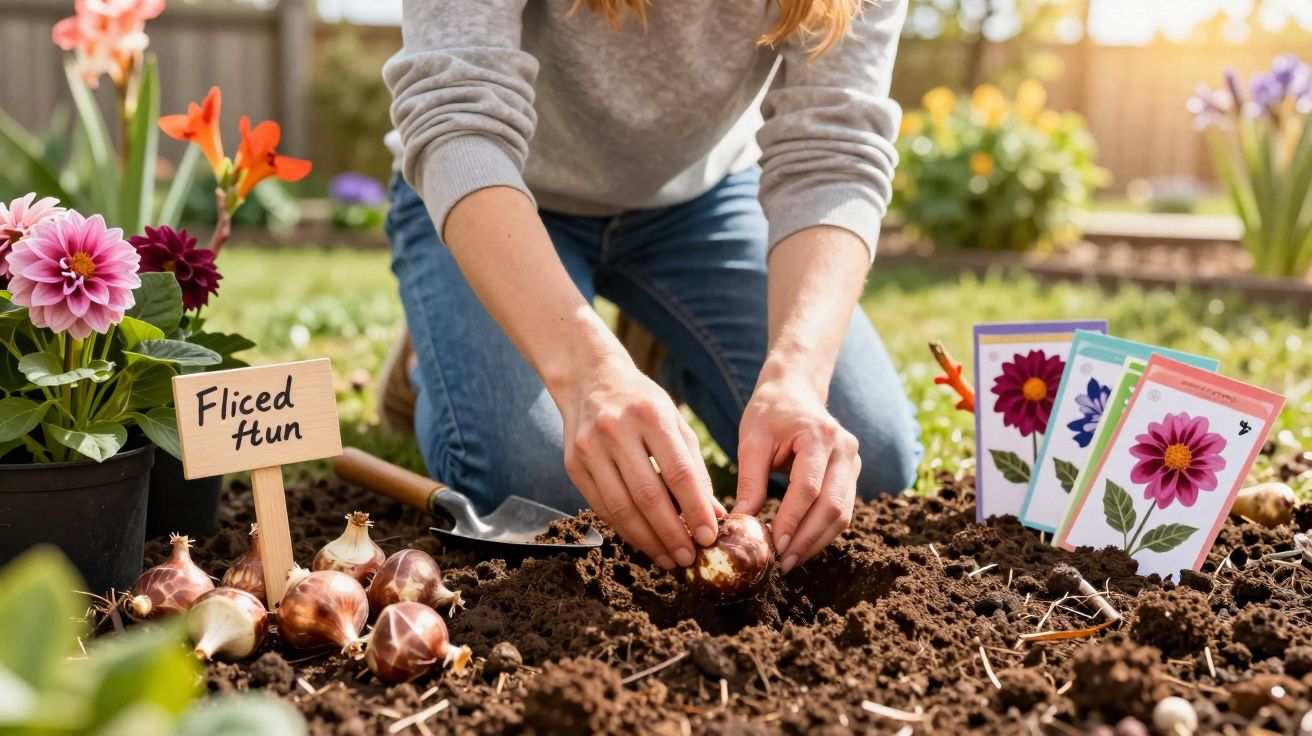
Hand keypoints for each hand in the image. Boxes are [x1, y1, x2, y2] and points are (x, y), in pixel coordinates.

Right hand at [556, 356, 724, 569]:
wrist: (589, 379)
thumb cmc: (642, 403)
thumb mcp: (674, 421)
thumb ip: (694, 467)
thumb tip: (713, 513)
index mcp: (651, 415)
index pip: (678, 472)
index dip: (695, 509)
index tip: (710, 536)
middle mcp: (616, 430)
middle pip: (648, 495)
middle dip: (672, 533)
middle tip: (690, 557)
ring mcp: (590, 448)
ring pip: (621, 507)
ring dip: (647, 540)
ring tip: (669, 558)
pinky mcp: (573, 464)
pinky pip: (601, 507)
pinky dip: (624, 529)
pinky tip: (644, 542)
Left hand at [733, 368, 859, 573]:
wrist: (795, 390)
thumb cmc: (769, 412)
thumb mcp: (752, 441)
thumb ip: (749, 481)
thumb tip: (741, 522)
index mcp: (820, 436)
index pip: (809, 487)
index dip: (792, 520)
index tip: (774, 545)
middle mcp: (845, 450)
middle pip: (833, 506)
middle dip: (808, 539)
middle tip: (783, 563)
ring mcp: (853, 462)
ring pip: (843, 514)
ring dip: (817, 541)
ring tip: (791, 560)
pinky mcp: (852, 474)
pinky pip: (842, 510)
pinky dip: (823, 531)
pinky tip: (801, 544)